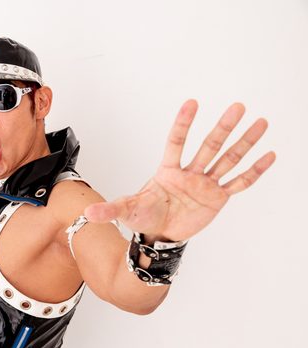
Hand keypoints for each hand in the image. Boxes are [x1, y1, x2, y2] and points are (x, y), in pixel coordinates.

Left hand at [84, 100, 275, 241]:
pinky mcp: (217, 198)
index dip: (184, 124)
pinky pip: (238, 183)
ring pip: (228, 160)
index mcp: (168, 171)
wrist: (159, 235)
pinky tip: (269, 155)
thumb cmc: (143, 217)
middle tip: (238, 106)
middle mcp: (189, 173)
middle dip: (224, 127)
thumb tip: (87, 213)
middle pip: (209, 146)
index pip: (176, 142)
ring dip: (244, 142)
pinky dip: (253, 171)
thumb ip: (109, 209)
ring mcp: (205, 184)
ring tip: (260, 122)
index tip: (191, 102)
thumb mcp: (125, 210)